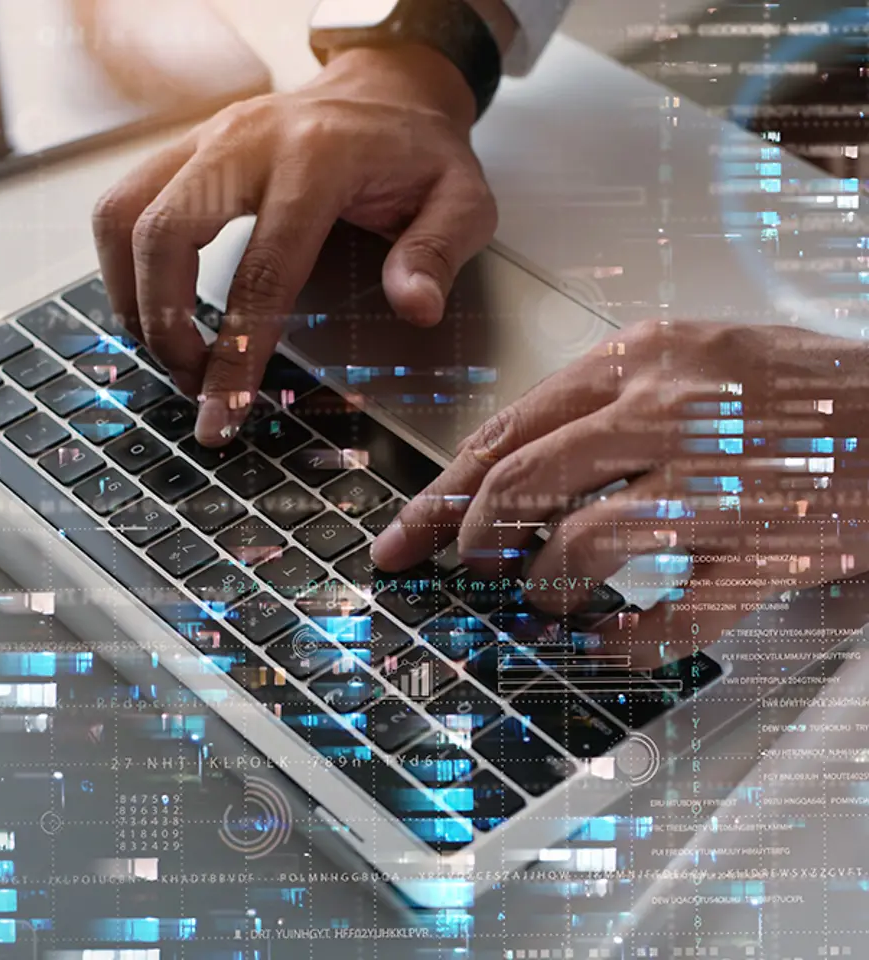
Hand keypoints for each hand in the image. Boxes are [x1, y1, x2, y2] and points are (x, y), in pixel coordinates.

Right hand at [92, 44, 497, 444]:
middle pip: (162, 235)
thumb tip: (413, 307)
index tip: (223, 413)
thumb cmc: (416, 152)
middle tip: (190, 381)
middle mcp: (245, 141)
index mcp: (316, 159)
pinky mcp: (182, 149)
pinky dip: (123, 267)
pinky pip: (121, 205)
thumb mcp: (462, 198)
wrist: (384, 90)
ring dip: (130, 296)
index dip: (236, 353)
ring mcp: (204, 139)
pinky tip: (153, 307)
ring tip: (167, 348)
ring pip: (122, 215)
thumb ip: (438, 252)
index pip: (260, 271)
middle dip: (163, 325)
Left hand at [371, 320, 868, 665]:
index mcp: (644, 357)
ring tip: (547, 602)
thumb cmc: (807, 392)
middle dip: (476, 545)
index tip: (402, 536)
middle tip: (471, 575)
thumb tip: (509, 475)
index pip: (505, 429)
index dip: (440, 494)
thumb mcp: (698, 359)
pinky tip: (609, 644)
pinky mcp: (769, 549)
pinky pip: (671, 616)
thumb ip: (607, 403)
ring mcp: (719, 481)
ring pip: (580, 548)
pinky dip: (624, 642)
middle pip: (522, 486)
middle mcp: (671, 410)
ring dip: (545, 590)